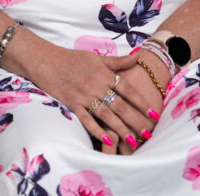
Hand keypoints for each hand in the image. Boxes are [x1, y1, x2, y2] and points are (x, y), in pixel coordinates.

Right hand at [25, 43, 159, 155]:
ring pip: (106, 115)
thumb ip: (117, 61)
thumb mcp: (96, 57)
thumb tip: (138, 58)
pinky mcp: (71, 103)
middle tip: (148, 134)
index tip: (153, 114)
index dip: (141, 102)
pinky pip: (86, 119)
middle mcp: (96, 85)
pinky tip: (107, 139)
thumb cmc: (71, 58)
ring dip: (120, 129)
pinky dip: (96, 129)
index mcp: (104, 73)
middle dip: (135, 120)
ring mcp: (84, 95)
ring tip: (132, 142)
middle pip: (120, 105)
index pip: (127, 89)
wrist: (45, 59)